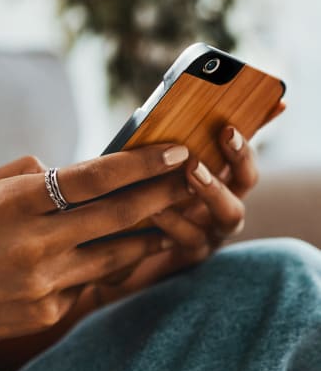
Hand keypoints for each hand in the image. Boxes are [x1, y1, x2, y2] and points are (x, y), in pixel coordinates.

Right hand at [0, 145, 191, 370]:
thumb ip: (20, 174)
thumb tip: (61, 169)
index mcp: (15, 203)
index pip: (95, 177)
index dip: (141, 163)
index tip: (176, 151)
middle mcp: (36, 244)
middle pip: (119, 214)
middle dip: (163, 194)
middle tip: (192, 178)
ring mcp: (44, 285)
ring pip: (117, 254)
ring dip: (148, 233)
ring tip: (171, 218)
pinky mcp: (46, 314)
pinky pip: (88, 284)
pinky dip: (104, 267)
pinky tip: (113, 256)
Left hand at [94, 125, 257, 305]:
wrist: (121, 247)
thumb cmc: (140, 199)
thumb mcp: (152, 169)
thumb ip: (165, 147)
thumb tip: (170, 116)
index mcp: (216, 180)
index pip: (240, 152)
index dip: (248, 134)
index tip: (246, 116)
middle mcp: (221, 204)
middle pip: (246, 180)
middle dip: (240, 155)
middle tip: (226, 133)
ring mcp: (211, 230)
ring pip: (231, 213)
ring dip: (213, 189)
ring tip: (192, 169)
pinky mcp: (191, 254)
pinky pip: (191, 238)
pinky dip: (174, 222)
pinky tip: (155, 209)